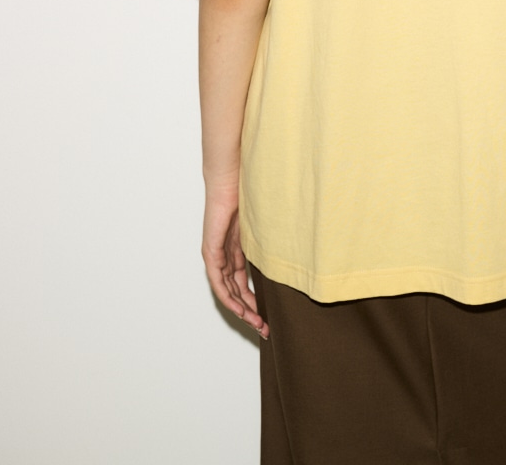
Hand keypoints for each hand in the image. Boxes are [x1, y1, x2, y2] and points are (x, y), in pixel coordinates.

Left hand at [202, 182, 268, 338]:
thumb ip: (270, 240)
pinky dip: (228, 295)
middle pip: (236, 291)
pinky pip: (218, 280)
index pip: (242, 283)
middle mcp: (224, 255)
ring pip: (227, 290)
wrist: (230, 176)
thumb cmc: (247, 192)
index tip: (267, 317)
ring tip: (257, 323)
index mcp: (235, 249)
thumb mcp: (263, 223)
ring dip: (241, 309)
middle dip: (250, 312)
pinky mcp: (211, 249)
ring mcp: (216, 253)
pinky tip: (239, 308)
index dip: (254, 301)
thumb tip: (294, 247)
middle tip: (265, 328)